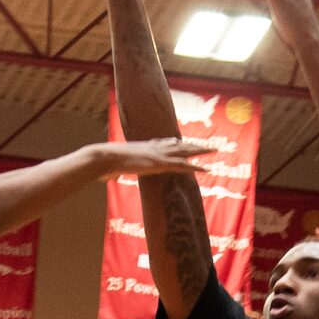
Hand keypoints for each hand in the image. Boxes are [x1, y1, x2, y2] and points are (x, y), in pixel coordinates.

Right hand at [87, 137, 214, 179]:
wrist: (105, 157)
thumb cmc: (104, 163)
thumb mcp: (110, 168)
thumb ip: (112, 173)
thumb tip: (105, 177)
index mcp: (144, 146)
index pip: (163, 142)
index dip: (174, 142)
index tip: (181, 141)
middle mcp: (154, 147)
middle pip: (179, 144)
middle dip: (193, 144)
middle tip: (207, 144)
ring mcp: (159, 154)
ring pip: (186, 151)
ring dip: (201, 150)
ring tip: (215, 150)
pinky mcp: (160, 163)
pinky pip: (183, 165)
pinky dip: (196, 167)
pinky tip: (207, 169)